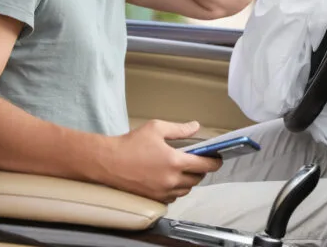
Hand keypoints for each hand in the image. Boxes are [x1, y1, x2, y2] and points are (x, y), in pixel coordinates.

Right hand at [96, 120, 221, 202]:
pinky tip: (171, 179)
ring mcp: (163, 191)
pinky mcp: (154, 198)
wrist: (108, 162)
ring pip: (186, 189)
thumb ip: (180, 129)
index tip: (218, 159)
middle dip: (201, 170)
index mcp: (175, 161)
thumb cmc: (130, 144)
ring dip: (189, 180)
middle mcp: (171, 179)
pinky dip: (177, 189)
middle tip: (199, 161)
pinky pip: (173, 196)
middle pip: (197, 179)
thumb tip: (195, 127)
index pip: (204, 165)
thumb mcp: (156, 128)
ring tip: (185, 169)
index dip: (214, 162)